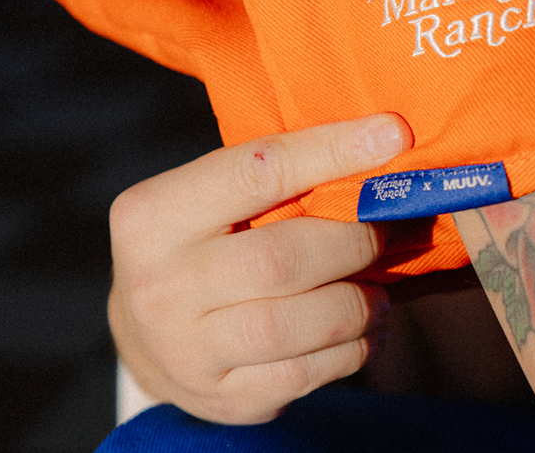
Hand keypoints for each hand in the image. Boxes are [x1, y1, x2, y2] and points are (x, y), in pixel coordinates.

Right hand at [107, 113, 410, 423]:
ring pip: (295, 326)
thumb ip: (277, 173)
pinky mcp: (219, 400)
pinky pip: (302, 376)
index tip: (392, 136)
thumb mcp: (209, 194)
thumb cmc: (198, 240)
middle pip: (282, 258)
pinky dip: (350, 350)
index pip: (259, 171)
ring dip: (358, 303)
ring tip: (379, 291)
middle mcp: (158, 286)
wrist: (141, 333)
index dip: (333, 151)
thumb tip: (381, 139)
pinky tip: (365, 329)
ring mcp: (185, 351)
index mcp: (153, 215)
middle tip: (385, 229)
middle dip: (352, 241)